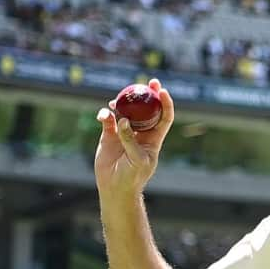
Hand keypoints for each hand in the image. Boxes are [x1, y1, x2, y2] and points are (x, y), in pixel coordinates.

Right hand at [94, 78, 173, 201]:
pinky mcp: (109, 135)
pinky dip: (105, 115)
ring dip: (123, 103)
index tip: (163, 91)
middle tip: (148, 81)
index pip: (164, 117)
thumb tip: (124, 120)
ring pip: (125, 111)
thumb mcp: (137, 159)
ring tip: (116, 100)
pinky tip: (103, 115)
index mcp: (154, 138)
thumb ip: (131, 140)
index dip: (166, 104)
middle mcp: (140, 132)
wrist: (115, 187)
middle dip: (148, 95)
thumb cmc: (133, 176)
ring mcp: (124, 132)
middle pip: (146, 109)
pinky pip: (107, 119)